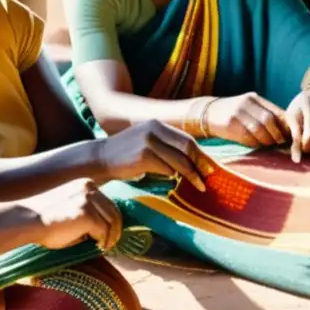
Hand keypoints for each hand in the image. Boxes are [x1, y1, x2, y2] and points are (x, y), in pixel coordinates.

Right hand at [24, 178, 122, 251]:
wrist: (27, 219)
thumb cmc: (43, 219)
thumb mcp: (69, 208)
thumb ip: (86, 212)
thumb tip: (102, 230)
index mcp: (86, 184)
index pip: (107, 202)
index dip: (110, 219)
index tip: (109, 232)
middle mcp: (90, 188)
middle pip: (114, 211)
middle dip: (115, 229)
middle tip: (110, 243)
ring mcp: (89, 200)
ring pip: (112, 221)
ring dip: (111, 237)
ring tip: (105, 247)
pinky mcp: (87, 214)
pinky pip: (103, 231)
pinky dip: (102, 241)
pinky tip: (97, 247)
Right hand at [97, 120, 212, 191]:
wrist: (99, 159)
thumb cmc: (125, 155)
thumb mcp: (146, 142)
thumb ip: (165, 145)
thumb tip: (191, 159)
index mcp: (157, 124)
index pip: (186, 139)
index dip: (201, 154)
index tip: (211, 167)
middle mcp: (154, 129)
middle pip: (187, 147)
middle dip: (201, 164)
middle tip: (209, 177)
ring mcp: (148, 141)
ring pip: (179, 160)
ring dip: (191, 175)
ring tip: (199, 185)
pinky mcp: (143, 155)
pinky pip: (166, 169)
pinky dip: (174, 177)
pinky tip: (176, 184)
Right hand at [204, 92, 288, 147]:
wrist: (207, 113)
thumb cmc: (232, 115)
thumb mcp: (248, 109)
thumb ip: (264, 116)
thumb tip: (286, 132)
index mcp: (255, 98)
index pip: (278, 112)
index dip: (289, 126)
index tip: (293, 137)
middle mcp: (247, 102)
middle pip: (269, 120)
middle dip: (277, 135)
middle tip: (279, 143)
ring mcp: (238, 111)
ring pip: (259, 129)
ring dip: (266, 140)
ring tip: (266, 144)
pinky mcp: (230, 122)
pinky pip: (247, 136)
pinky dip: (254, 143)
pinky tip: (254, 144)